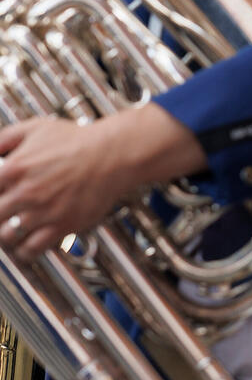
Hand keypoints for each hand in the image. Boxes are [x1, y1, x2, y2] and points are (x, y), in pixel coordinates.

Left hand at [0, 106, 205, 259]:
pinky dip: (24, 251)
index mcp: (14, 168)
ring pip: (7, 237)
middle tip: (4, 215)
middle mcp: (26, 193)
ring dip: (5, 236)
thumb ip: (4, 139)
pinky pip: (32, 249)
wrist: (113, 155)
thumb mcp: (34, 128)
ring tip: (9, 232)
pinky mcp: (63, 225)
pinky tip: (25, 246)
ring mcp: (44, 211)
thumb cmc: (79, 141)